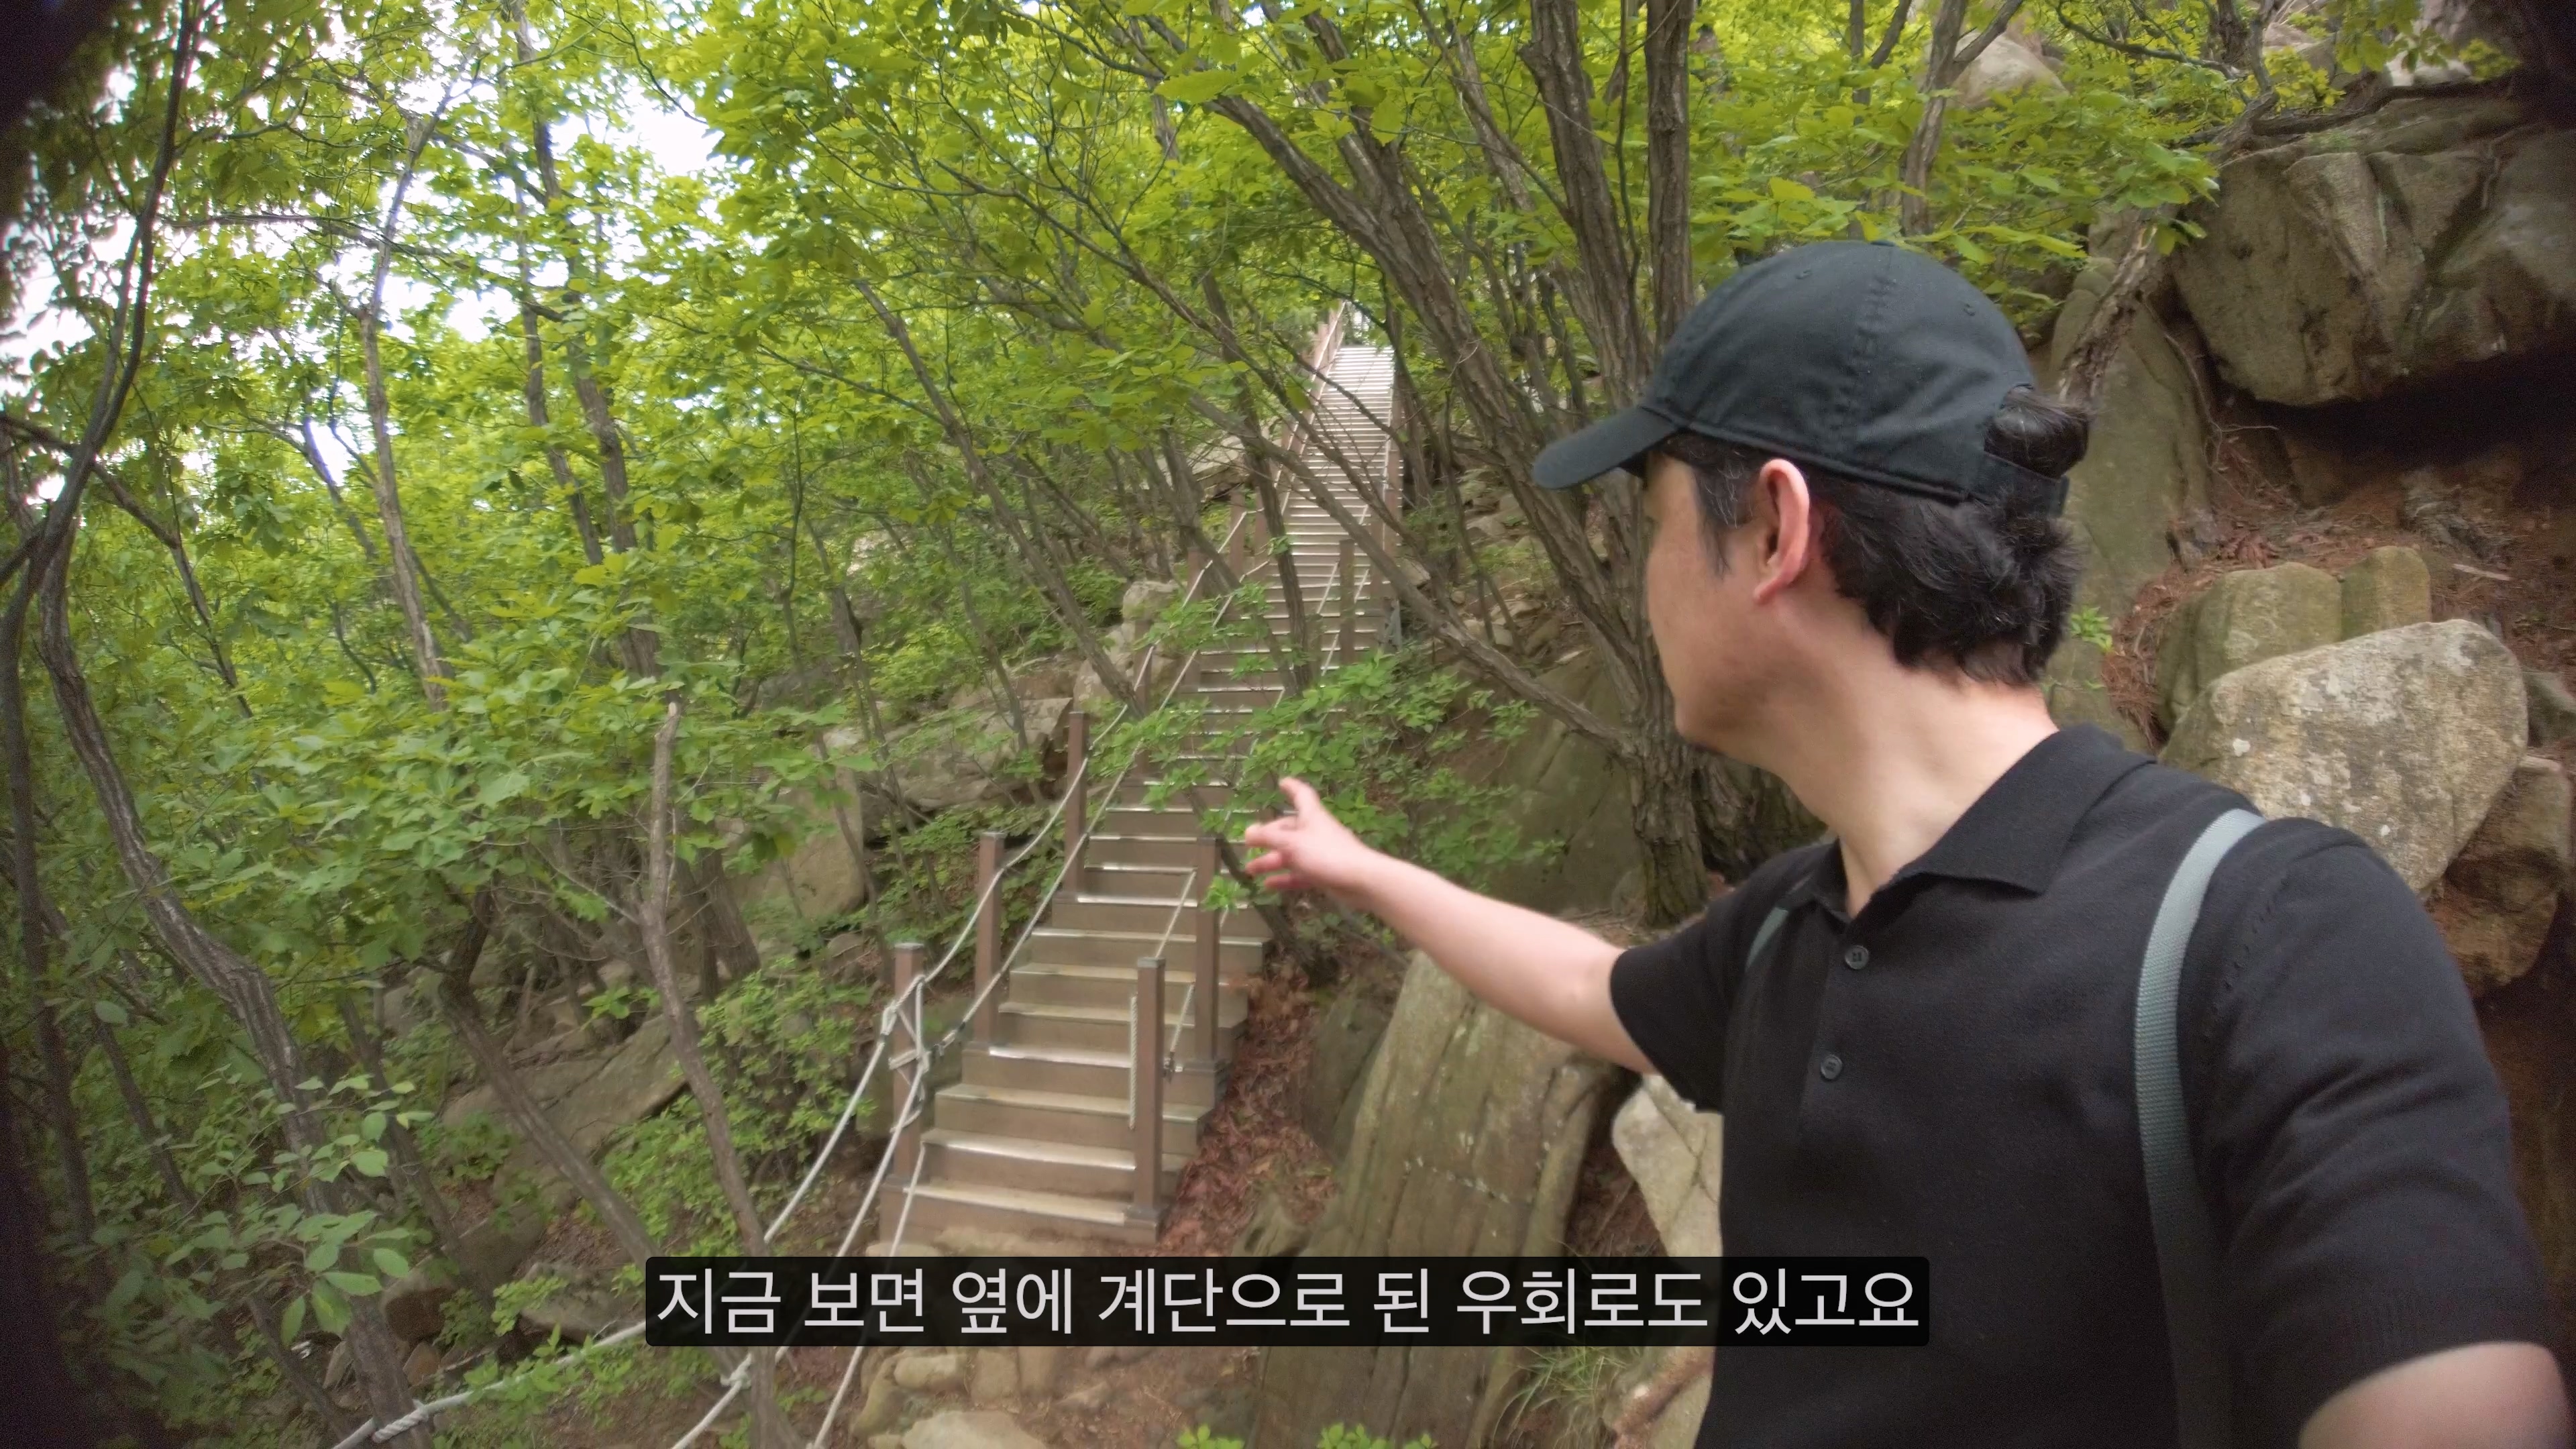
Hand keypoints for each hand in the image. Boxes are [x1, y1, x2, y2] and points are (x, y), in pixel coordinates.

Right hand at [1241, 777, 1380, 906]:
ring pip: (1291, 854)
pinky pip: (1299, 873)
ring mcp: (1320, 854)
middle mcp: (1315, 832)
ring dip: (1271, 861)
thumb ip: (1268, 838)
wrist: (1360, 880)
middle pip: (1289, 830)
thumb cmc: (1326, 854)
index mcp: (1311, 817)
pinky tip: (1268, 885)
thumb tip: (1248, 831)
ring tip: (1250, 870)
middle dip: (1268, 837)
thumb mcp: (1292, 844)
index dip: (1292, 787)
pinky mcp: (1324, 873)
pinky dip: (1284, 878)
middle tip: (1248, 846)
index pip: (1301, 795)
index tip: (1282, 782)